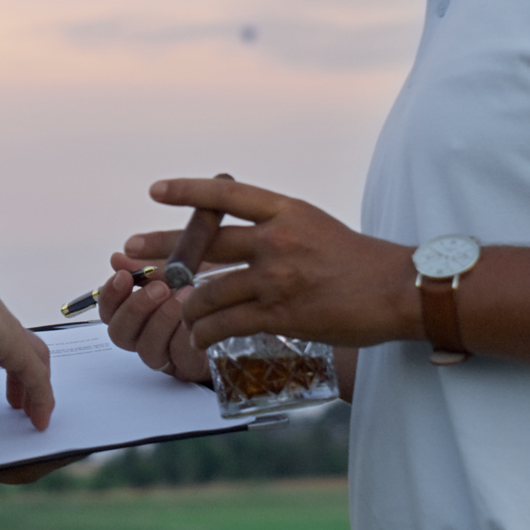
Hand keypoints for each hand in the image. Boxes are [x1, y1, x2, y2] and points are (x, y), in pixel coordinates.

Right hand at [0, 270, 56, 429]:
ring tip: (32, 414)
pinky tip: (40, 420)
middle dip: (14, 379)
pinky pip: (37, 377)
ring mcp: (4, 331)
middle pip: (10, 351)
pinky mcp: (16, 346)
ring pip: (32, 361)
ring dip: (33, 389)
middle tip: (14, 402)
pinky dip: (41, 399)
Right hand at [94, 256, 210, 383]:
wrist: (245, 303)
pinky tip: (197, 316)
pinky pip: (179, 356)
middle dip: (135, 309)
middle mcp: (145, 336)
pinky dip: (185, 335)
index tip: (123, 276)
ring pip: (147, 348)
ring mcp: (166, 355)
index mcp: (138, 311)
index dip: (110, 296)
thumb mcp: (182, 265)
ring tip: (184, 296)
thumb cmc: (210, 285)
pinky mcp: (190, 368)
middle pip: (120, 333)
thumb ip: (151, 262)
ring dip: (162, 321)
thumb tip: (119, 257)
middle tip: (159, 288)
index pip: (109, 311)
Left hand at [125, 177, 416, 349]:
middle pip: (206, 243)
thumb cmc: (359, 261)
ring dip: (186, 307)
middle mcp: (277, 238)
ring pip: (209, 291)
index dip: (188, 192)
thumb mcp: (317, 226)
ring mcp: (277, 277)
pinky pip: (227, 323)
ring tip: (177, 315)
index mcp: (286, 211)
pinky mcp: (281, 313)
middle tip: (131, 252)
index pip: (227, 195)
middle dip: (161, 250)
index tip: (156, 191)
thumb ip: (278, 228)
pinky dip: (206, 332)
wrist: (399, 290)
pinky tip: (198, 337)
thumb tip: (240, 237)